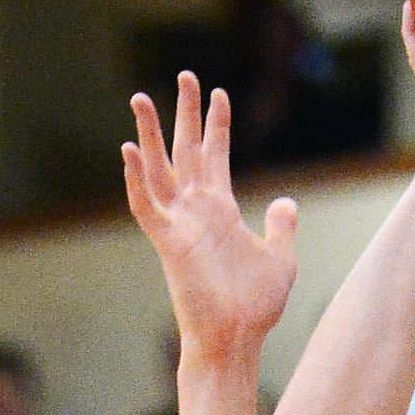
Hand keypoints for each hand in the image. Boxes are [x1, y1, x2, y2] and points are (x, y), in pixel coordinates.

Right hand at [123, 71, 297, 361]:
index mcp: (220, 210)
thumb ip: (280, 226)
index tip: (218, 93)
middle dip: (185, 114)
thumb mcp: (280, 258)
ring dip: (149, 134)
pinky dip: (136, 180)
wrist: (237, 339)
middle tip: (185, 75)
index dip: (217, 125)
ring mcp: (179, 224)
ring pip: (158, 169)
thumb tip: (285, 202)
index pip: (215, 157)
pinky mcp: (168, 243)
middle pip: (186, 151)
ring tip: (141, 97)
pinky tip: (128, 151)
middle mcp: (196, 211)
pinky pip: (146, 206)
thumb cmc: (255, 306)